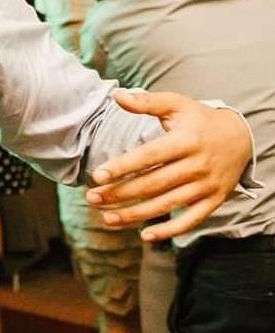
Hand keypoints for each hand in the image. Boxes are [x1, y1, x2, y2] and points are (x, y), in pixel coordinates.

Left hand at [86, 90, 253, 241]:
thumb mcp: (177, 104)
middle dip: (120, 193)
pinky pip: (192, 220)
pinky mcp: (214, 201)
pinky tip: (145, 236)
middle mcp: (198, 165)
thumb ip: (147, 102)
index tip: (97, 175)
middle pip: (154, 183)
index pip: (149, 156)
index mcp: (186, 141)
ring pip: (168, 204)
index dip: (123, 166)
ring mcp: (207, 186)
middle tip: (92, 198)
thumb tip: (117, 96)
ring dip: (136, 214)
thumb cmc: (199, 120)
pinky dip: (170, 230)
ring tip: (107, 218)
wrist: (241, 138)